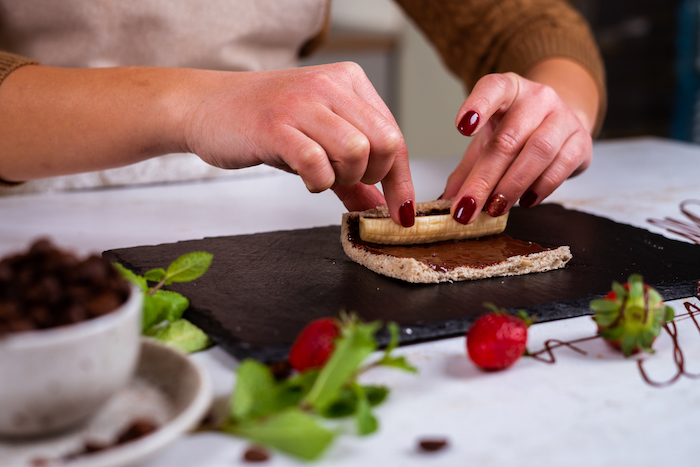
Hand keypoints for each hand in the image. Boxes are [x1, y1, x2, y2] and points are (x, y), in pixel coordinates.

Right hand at [184, 62, 414, 225]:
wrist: (205, 107)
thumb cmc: (263, 122)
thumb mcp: (317, 141)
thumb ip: (352, 175)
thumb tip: (382, 208)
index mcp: (349, 82)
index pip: (395, 134)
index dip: (401, 180)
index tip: (400, 212)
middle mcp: (330, 86)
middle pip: (385, 144)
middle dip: (372, 177)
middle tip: (344, 181)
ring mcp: (302, 103)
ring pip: (357, 152)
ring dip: (343, 178)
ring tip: (320, 175)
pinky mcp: (275, 125)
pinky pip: (317, 163)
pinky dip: (317, 182)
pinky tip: (304, 177)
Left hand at [442, 62, 596, 223]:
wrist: (560, 123)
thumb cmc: (517, 132)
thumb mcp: (487, 142)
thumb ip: (466, 171)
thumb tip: (445, 204)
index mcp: (507, 89)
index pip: (492, 89)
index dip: (477, 106)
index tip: (461, 127)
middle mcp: (537, 98)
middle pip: (508, 138)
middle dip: (485, 179)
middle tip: (467, 207)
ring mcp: (562, 117)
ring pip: (538, 151)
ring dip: (512, 185)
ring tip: (495, 208)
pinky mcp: (581, 141)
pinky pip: (561, 166)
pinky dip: (540, 188)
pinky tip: (524, 201)